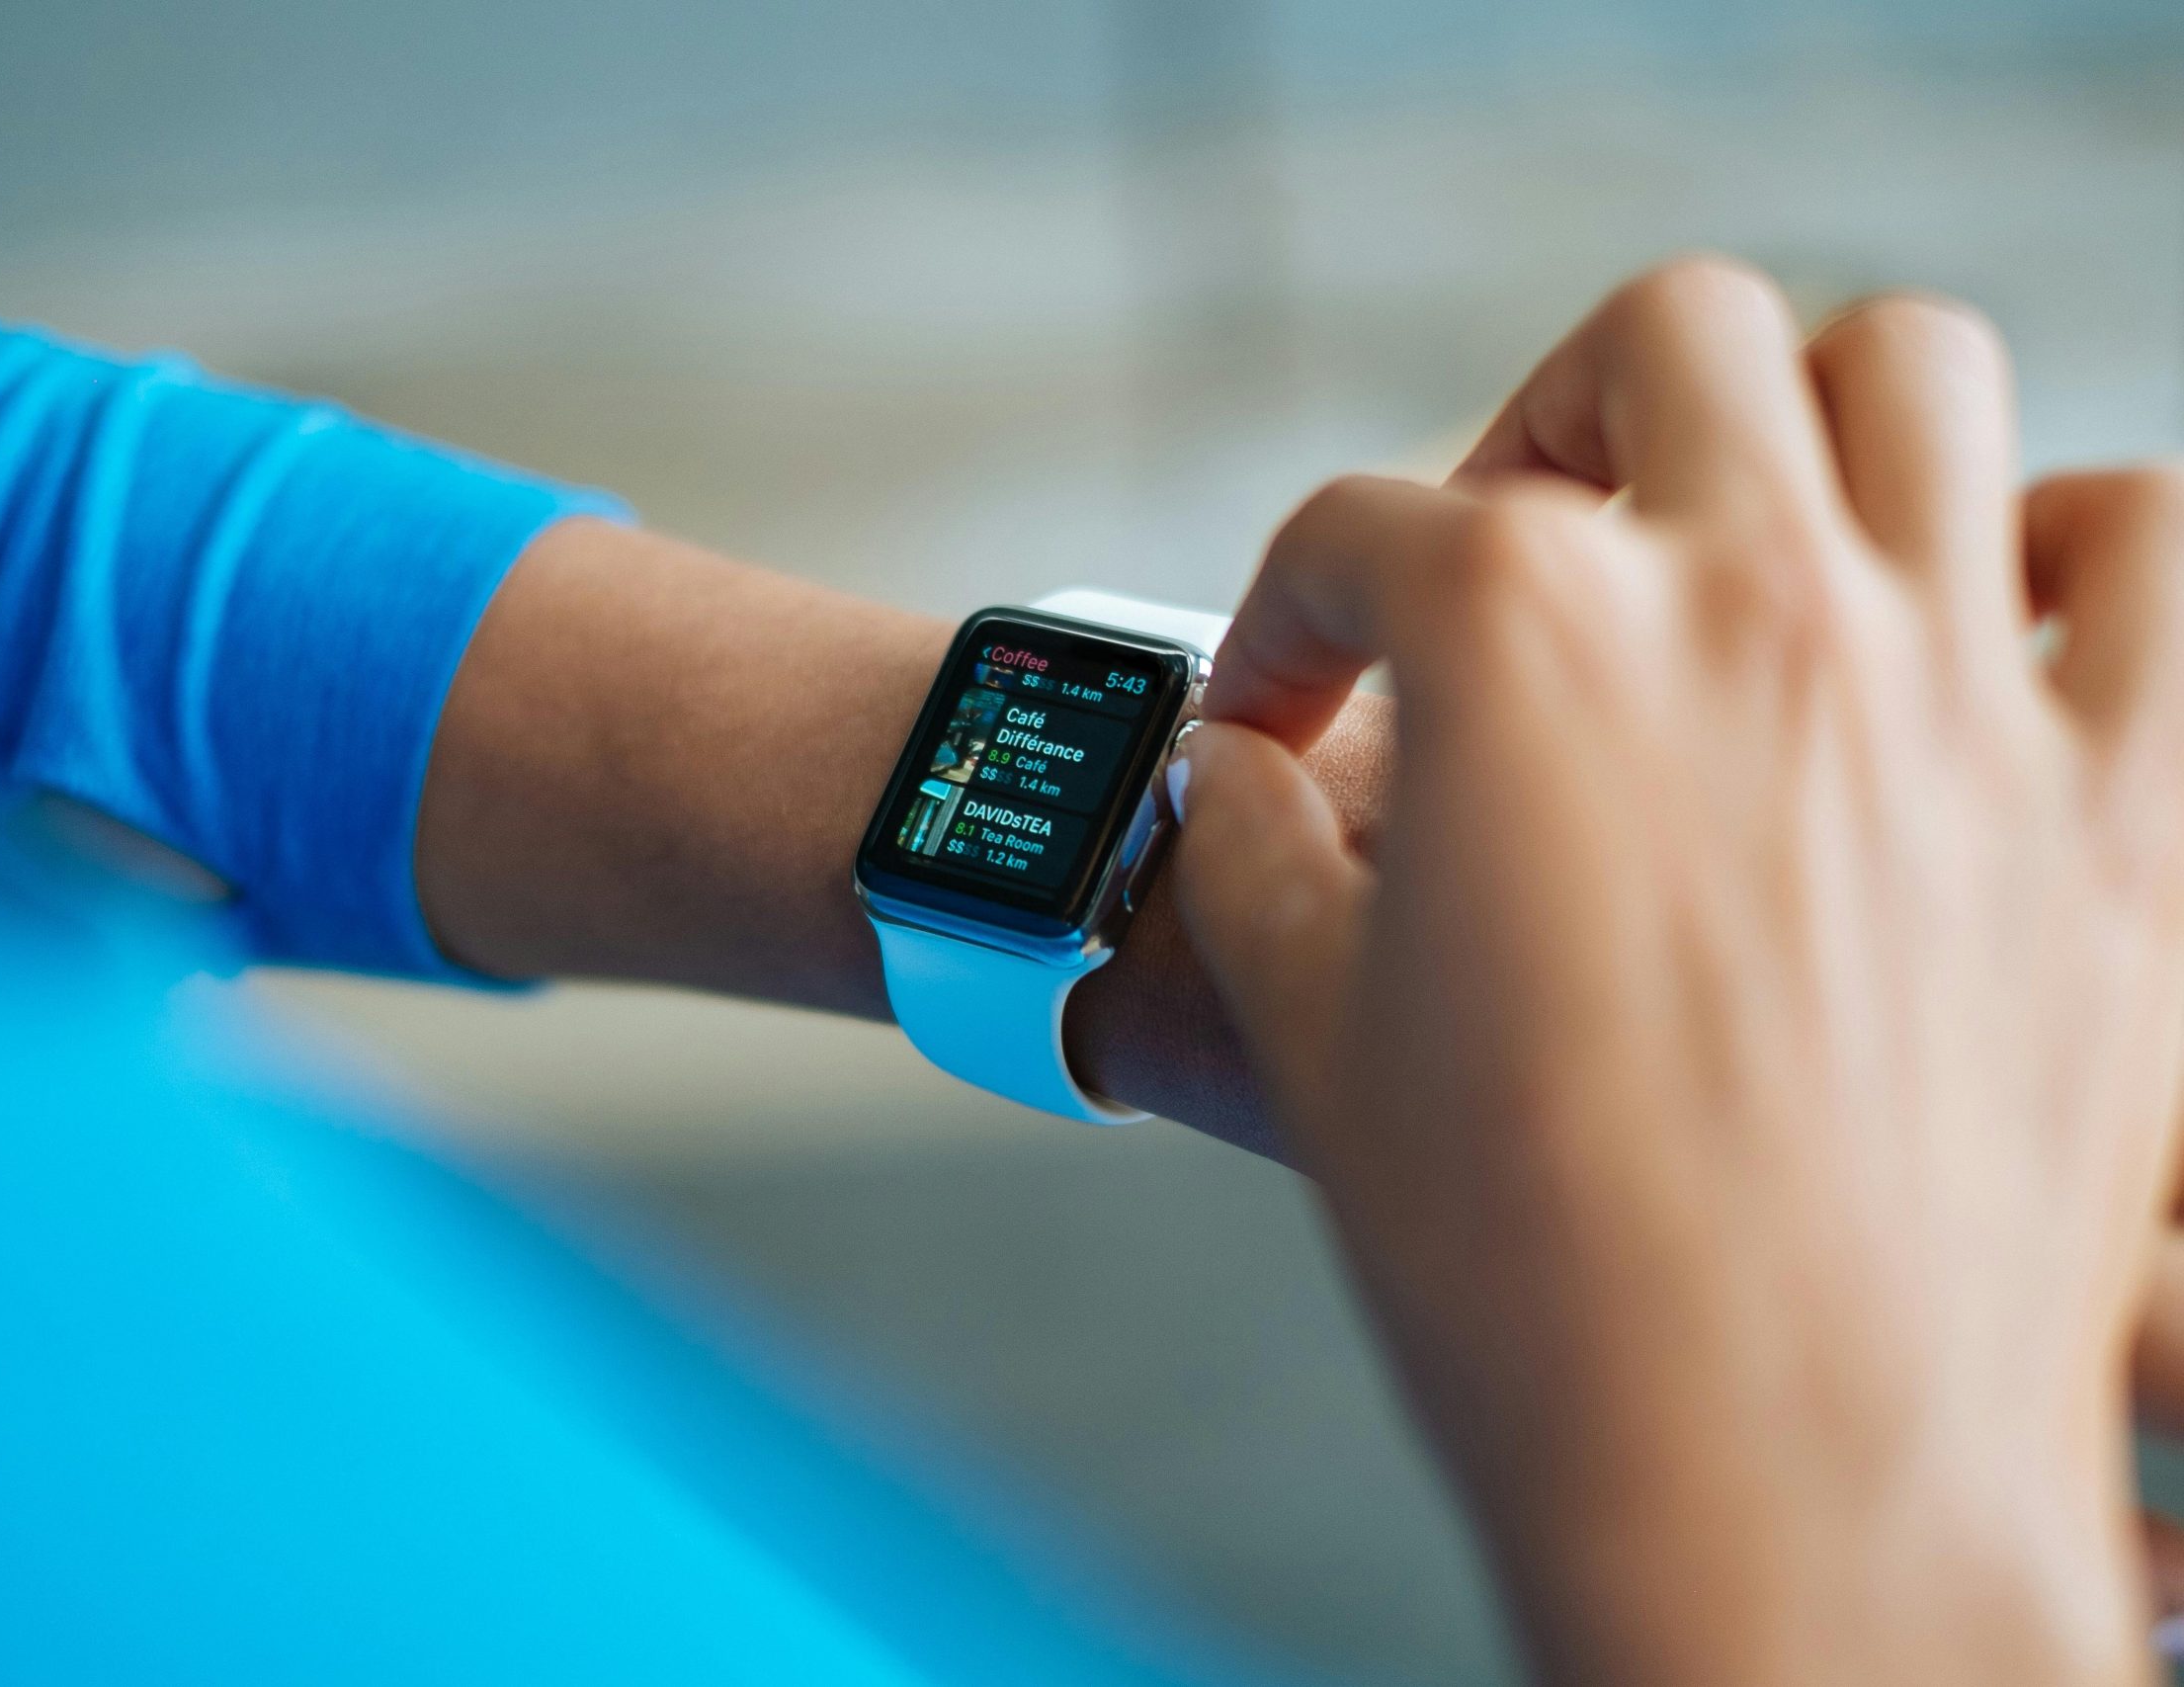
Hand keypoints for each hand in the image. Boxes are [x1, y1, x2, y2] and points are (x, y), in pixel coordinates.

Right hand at [1171, 258, 2183, 1685]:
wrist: (1775, 1484)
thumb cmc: (1524, 1270)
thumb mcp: (1308, 1032)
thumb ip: (1253, 852)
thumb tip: (1233, 783)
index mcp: (1519, 643)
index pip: (1358, 538)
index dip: (1285, 622)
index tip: (1278, 715)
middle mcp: (1750, 605)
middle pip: (1664, 338)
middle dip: (1557, 415)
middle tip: (1522, 547)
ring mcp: (1955, 688)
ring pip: (1916, 371)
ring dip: (1809, 419)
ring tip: (1744, 539)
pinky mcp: (2117, 807)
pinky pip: (2157, 553)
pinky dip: (2079, 544)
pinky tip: (1984, 625)